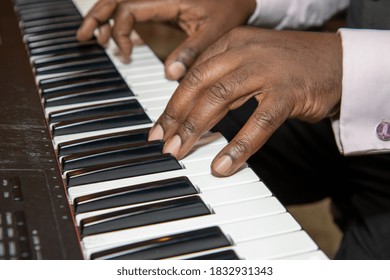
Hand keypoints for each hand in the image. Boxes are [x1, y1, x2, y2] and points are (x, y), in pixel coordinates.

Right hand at [76, 0, 255, 79]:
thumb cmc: (229, 10)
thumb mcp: (214, 33)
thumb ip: (191, 52)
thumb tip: (169, 76)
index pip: (129, 9)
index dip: (121, 31)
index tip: (124, 54)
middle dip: (97, 16)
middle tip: (83, 36)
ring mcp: (158, 0)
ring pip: (122, 2)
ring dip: (104, 17)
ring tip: (92, 36)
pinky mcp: (161, 7)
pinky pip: (134, 11)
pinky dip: (122, 23)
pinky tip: (118, 39)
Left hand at [148, 27, 342, 175]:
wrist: (338, 61)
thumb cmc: (290, 66)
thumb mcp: (250, 62)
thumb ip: (223, 78)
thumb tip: (193, 108)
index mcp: (232, 44)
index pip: (192, 75)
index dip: (172, 104)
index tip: (159, 128)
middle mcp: (244, 52)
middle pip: (199, 85)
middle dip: (176, 117)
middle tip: (162, 144)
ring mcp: (267, 70)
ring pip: (220, 99)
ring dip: (195, 129)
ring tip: (179, 153)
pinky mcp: (288, 92)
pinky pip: (258, 122)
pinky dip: (238, 145)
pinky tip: (222, 164)